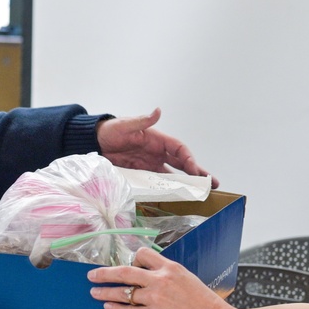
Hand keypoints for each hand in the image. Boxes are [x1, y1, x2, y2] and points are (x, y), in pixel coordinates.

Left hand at [87, 247, 235, 308]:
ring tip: (95, 292)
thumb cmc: (202, 301)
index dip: (132, 258)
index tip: (126, 264)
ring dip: (105, 292)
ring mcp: (155, 299)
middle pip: (125, 271)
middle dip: (105, 273)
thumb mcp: (186, 277)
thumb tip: (149, 273)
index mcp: (169, 267)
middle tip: (93, 274)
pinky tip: (108, 307)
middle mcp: (160, 280)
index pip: (143, 254)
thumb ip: (167, 273)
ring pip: (123, 293)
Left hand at [96, 108, 218, 187]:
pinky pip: (158, 183)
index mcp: (158, 140)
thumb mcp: (126, 125)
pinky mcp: (142, 174)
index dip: (190, 160)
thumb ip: (142, 120)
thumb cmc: (111, 130)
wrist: (96, 142)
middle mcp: (158, 153)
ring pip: (174, 175)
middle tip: (212, 184)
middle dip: (198, 173)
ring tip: (201, 193)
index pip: (180, 150)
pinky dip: (169, 189)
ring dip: (187, 184)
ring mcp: (151, 164)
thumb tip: (158, 111)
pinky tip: (178, 197)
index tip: (196, 172)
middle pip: (183, 164)